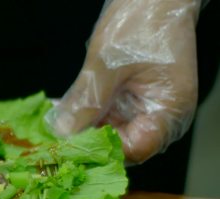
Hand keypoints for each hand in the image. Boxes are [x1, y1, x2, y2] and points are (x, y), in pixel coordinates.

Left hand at [47, 0, 201, 163]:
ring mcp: (145, 110)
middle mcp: (161, 117)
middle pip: (122, 147)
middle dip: (87, 143)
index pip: (135, 149)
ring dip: (82, 132)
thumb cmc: (141, 24)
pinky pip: (107, 119)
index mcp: (168, 110)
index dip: (101, 151)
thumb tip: (64, 133)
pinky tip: (63, 115)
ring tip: (54, 127)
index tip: (69, 147)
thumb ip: (86, 102)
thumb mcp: (107, 65)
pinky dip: (86, 119)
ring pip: (110, 134)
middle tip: (54, 140)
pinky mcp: (130, 102)